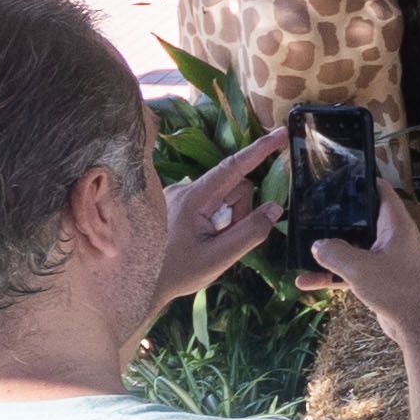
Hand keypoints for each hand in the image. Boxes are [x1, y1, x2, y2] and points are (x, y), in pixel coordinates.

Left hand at [158, 127, 283, 303]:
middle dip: (242, 210)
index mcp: (193, 198)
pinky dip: (217, 219)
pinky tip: (204, 240)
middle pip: (233, 187)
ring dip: (229, 217)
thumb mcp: (219, 258)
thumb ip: (250, 232)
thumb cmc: (177, 273)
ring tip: (214, 244)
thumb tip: (275, 208)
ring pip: (222, 196)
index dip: (260, 150)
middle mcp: (184, 189)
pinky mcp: (175, 204)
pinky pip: (209, 203)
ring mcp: (178, 195)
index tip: (281, 134)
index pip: (233, 167)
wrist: (137, 285)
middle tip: (231, 240)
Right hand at [295, 191, 419, 337]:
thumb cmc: (397, 289)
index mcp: (395, 224)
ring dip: (329, 251)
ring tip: (300, 247)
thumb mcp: (359, 268)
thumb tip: (317, 245)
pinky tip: (305, 282)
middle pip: (361, 219)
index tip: (335, 176)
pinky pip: (352, 271)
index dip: (359, 180)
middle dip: (336, 218)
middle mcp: (393, 237)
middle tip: (308, 211)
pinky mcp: (381, 280)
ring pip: (353, 248)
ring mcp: (387, 259)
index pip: (379, 190)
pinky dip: (333, 275)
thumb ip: (334, 252)